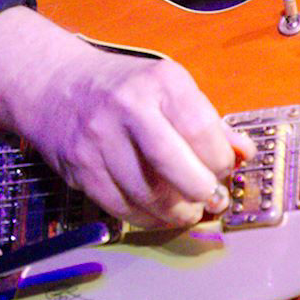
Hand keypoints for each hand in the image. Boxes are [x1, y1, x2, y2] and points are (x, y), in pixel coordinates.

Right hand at [0, 6, 252, 228]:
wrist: (55, 84)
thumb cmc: (125, 88)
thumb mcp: (170, 88)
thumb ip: (208, 120)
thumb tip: (243, 153)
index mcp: (160, 82)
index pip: (201, 129)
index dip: (220, 160)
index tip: (225, 171)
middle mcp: (128, 108)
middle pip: (172, 164)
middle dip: (201, 191)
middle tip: (214, 201)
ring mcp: (99, 139)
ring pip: (145, 193)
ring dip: (175, 212)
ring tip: (188, 211)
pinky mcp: (79, 167)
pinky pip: (118, 205)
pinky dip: (145, 218)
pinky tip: (159, 215)